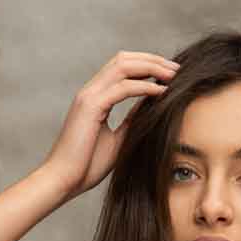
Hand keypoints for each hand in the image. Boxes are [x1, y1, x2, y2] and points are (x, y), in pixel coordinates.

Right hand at [42, 50, 179, 198]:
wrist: (63, 181)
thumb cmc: (86, 166)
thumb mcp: (117, 140)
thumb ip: (131, 121)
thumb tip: (150, 108)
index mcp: (95, 97)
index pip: (122, 68)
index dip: (147, 65)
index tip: (170, 74)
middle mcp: (91, 90)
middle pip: (124, 59)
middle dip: (153, 60)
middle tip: (177, 69)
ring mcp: (89, 96)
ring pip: (123, 66)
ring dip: (151, 67)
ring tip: (174, 75)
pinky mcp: (91, 107)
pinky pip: (123, 88)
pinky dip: (145, 87)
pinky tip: (162, 91)